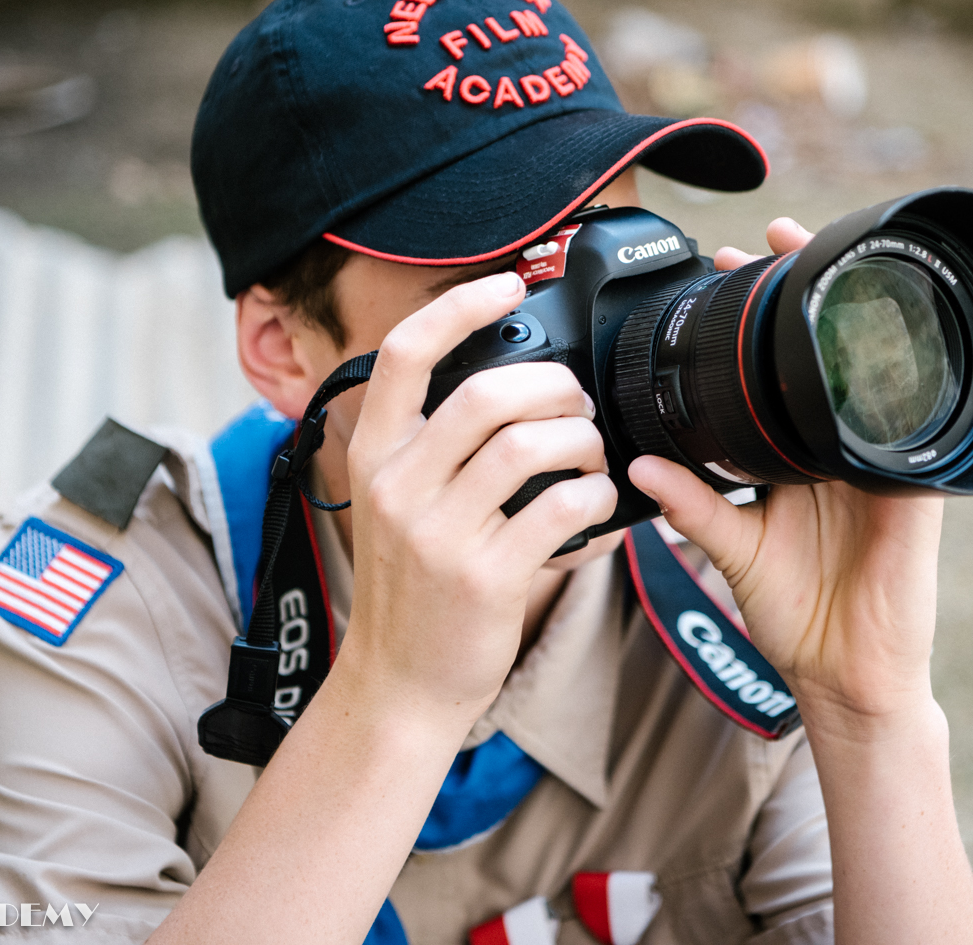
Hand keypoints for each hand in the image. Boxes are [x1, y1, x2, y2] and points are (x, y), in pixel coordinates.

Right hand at [336, 271, 617, 731]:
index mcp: (373, 456)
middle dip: (550, 384)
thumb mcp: (399, 504)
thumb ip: (434, 448)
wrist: (399, 687)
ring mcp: (437, 533)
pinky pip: (562, 510)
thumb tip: (508, 385)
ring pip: (527, 444)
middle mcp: (396, 487)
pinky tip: (599, 509)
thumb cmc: (414, 589)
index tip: (506, 284)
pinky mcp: (483, 576)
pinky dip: (596, 499)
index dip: (457, 307)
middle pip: (483, 392)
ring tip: (591, 457)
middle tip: (575, 403)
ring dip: (579, 440)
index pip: (402, 355)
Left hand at [628, 219, 946, 733]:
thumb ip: (692, 505)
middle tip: (772, 239)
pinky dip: (902, 382)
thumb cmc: (796, 616)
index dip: (758, 319)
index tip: (727, 264)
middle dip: (804, 291)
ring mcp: (879, 463)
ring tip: (821, 261)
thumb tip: (636, 466)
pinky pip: (912, 425)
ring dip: (850, 315)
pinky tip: (882, 338)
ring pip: (872, 371)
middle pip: (827, 353)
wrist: (846, 678)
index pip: (777, 371)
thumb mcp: (733, 550)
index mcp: (796, 457)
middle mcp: (839, 450)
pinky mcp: (913, 488)